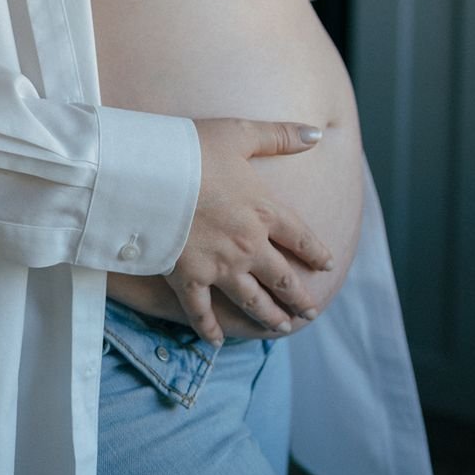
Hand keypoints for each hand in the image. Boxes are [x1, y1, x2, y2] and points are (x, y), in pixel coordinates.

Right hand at [165, 118, 334, 346]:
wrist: (147, 173)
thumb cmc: (192, 148)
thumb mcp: (239, 133)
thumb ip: (279, 135)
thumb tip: (316, 133)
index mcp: (263, 211)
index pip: (300, 237)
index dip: (316, 252)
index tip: (326, 265)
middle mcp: (248, 245)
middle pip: (282, 278)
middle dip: (299, 297)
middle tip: (310, 312)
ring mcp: (219, 266)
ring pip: (252, 300)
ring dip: (269, 316)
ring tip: (282, 327)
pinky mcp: (189, 278)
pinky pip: (203, 312)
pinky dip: (210, 329)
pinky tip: (218, 341)